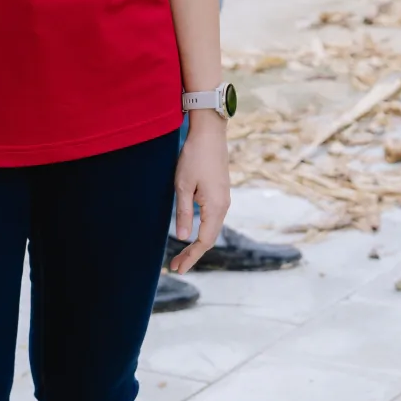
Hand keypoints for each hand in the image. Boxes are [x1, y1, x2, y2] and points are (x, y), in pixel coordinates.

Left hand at [167, 114, 230, 274]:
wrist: (210, 133)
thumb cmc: (194, 157)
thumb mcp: (183, 186)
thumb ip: (183, 213)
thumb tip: (182, 238)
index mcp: (216, 207)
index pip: (204, 241)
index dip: (191, 256)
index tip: (177, 268)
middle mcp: (224, 206)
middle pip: (210, 238)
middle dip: (193, 253)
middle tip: (175, 266)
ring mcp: (224, 198)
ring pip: (212, 228)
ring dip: (198, 242)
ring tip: (182, 254)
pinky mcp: (221, 192)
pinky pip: (213, 218)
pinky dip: (202, 230)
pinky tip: (192, 232)